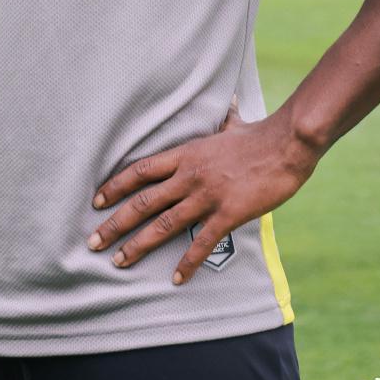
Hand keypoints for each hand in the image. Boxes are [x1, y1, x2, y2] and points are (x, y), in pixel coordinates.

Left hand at [86, 98, 320, 284]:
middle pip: (142, 202)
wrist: (286, 144)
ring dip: (138, 245)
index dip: (115, 186)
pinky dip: (187, 262)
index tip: (96, 201)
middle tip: (93, 242)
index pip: (140, 171)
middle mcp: (188, 175)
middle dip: (114, 224)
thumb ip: (225, 120)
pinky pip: (201, 243)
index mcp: (185, 154)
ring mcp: (206, 196)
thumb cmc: (260, 135)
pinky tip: (176, 278)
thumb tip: (230, 101)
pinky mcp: (227, 213)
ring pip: (163, 224)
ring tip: (118, 262)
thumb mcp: (233, 124)